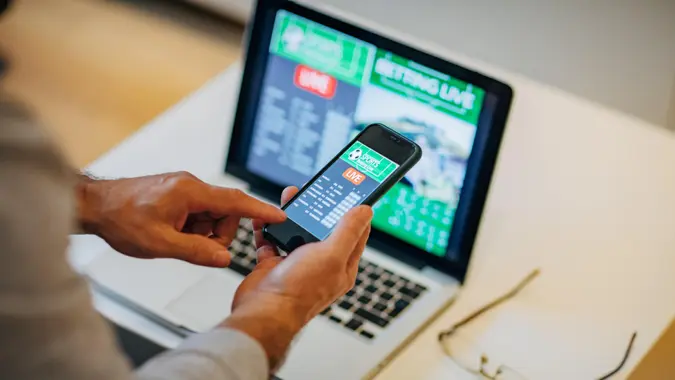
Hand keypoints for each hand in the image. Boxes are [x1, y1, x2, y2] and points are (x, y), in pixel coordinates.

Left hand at [77, 172, 285, 266]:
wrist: (95, 206)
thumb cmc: (121, 219)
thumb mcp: (160, 244)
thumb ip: (196, 251)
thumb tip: (224, 258)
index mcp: (191, 192)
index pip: (235, 200)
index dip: (260, 210)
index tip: (279, 216)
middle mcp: (190, 185)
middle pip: (225, 212)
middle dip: (217, 234)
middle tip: (194, 247)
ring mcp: (184, 189)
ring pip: (211, 215)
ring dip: (201, 232)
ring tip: (175, 239)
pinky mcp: (177, 194)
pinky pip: (198, 213)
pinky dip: (192, 228)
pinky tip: (171, 233)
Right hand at [223, 186, 371, 369]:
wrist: (263, 311)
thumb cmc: (299, 290)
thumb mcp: (332, 255)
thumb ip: (349, 231)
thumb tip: (366, 211)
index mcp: (342, 266)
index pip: (355, 234)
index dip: (354, 212)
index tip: (350, 193)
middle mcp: (321, 266)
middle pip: (322, 229)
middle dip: (317, 209)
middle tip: (313, 191)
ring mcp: (297, 265)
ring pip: (297, 232)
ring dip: (291, 215)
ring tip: (288, 198)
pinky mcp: (274, 266)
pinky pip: (272, 241)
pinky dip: (268, 229)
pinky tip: (264, 219)